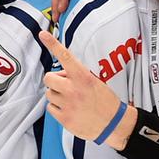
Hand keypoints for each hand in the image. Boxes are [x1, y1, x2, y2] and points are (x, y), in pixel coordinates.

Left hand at [39, 30, 131, 148]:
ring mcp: (68, 104)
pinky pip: (50, 108)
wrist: (115, 124)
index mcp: (83, 78)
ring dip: (57, 95)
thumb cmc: (105, 102)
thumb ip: (77, 76)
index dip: (53, 44)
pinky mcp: (64, 118)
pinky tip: (71, 110)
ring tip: (73, 101)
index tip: (43, 34)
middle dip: (54, 80)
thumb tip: (60, 75)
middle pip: (48, 78)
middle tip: (65, 86)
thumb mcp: (95, 82)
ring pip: (49, 93)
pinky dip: (57, 108)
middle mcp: (73, 89)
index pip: (65, 57)